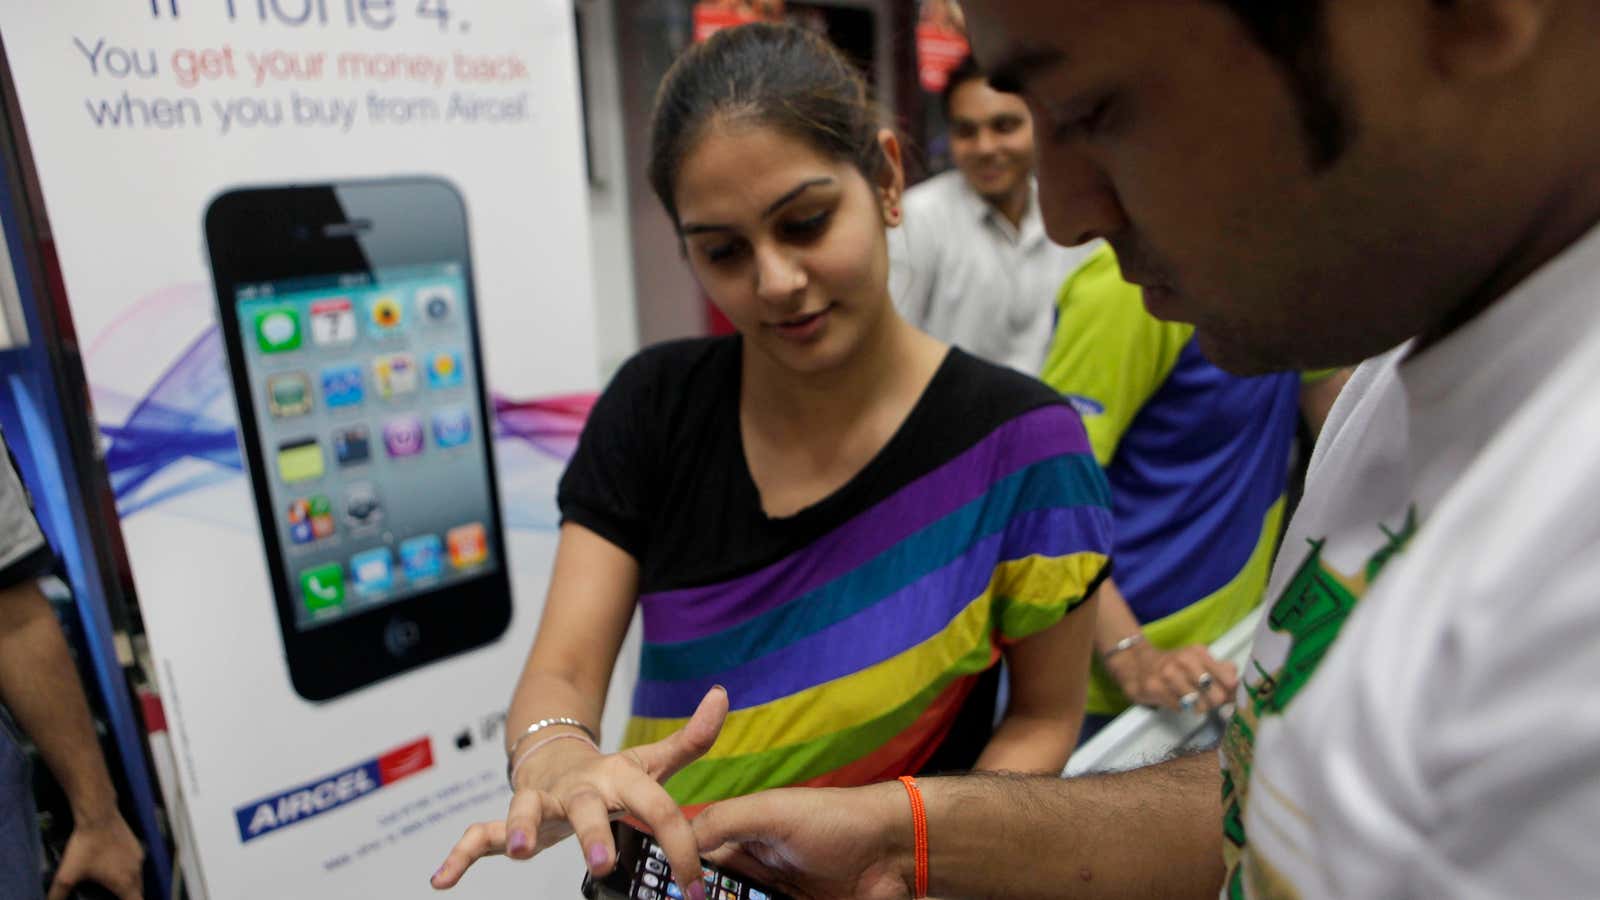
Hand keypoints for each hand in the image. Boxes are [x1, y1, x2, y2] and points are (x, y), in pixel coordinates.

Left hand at [48, 814, 144, 899]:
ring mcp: (138, 857)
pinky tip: (114, 865)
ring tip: (112, 884)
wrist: (99, 816)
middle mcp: (136, 871)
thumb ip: (58, 894)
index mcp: (124, 883)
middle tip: (113, 897)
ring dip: (129, 884)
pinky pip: (136, 864)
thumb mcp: (67, 875)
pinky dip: (128, 869)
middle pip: (138, 892)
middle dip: (128, 897)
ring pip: (138, 877)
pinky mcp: (136, 845)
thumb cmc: (86, 847)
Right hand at [431, 687, 727, 895]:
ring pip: (525, 812)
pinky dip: (459, 854)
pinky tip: (441, 878)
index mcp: (618, 779)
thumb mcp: (651, 761)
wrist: (554, 754)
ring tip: (517, 852)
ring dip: (519, 829)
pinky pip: (480, 833)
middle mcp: (579, 789)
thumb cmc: (610, 772)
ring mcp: (542, 801)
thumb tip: (723, 696)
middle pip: (586, 808)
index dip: (679, 846)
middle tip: (603, 864)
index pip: (656, 809)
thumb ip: (691, 738)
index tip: (695, 887)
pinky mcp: (514, 816)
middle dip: (592, 834)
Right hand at [693, 783, 911, 899]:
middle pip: (718, 895)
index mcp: (743, 841)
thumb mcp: (772, 812)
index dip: (682, 881)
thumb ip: (723, 821)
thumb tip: (676, 843)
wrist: (896, 851)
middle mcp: (756, 876)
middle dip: (707, 899)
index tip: (671, 894)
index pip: (698, 865)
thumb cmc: (834, 819)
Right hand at [1106, 642, 1237, 712]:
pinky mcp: (1155, 688)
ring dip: (1197, 707)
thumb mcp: (1196, 661)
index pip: (1228, 678)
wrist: (1136, 664)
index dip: (1231, 692)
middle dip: (1214, 702)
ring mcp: (1168, 674)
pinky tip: (1174, 699)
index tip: (1229, 696)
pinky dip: (1180, 707)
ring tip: (1190, 701)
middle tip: (1208, 701)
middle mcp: (1184, 660)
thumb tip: (1237, 682)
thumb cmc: (1173, 666)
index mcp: (1198, 653)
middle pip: (1216, 695)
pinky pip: (1179, 707)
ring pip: (1198, 704)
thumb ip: (1220, 670)